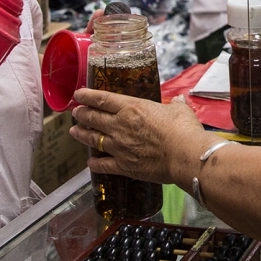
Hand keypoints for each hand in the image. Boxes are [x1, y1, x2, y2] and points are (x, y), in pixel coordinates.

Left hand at [70, 88, 214, 184]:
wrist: (185, 156)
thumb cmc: (184, 130)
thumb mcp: (180, 110)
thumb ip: (175, 104)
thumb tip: (179, 99)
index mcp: (132, 108)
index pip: (103, 99)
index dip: (87, 96)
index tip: (78, 94)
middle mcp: (121, 126)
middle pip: (93, 118)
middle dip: (82, 114)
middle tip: (76, 113)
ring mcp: (120, 147)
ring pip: (94, 139)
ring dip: (82, 135)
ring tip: (74, 132)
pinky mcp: (124, 166)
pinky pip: (103, 165)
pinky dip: (95, 164)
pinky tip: (90, 162)